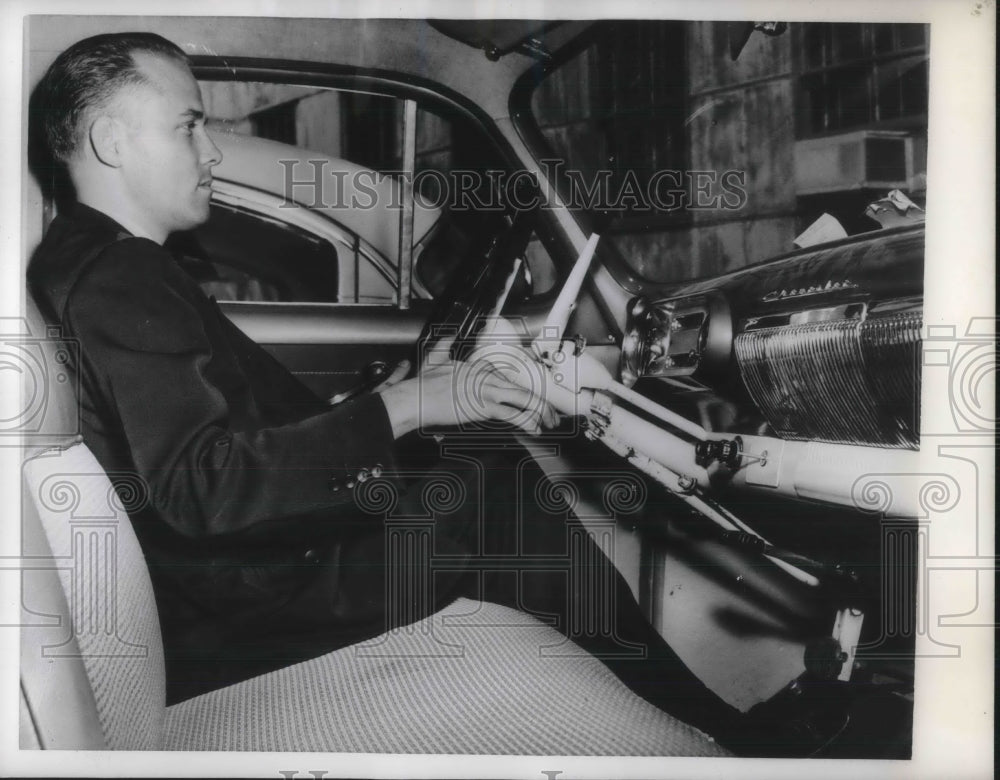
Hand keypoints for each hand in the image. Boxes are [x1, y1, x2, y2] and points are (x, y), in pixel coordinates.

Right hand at [378, 351, 559, 438]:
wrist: (416, 398)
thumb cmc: (423, 386)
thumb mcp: (434, 359)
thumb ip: (444, 348)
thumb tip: (447, 337)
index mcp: (478, 367)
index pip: (508, 378)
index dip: (524, 392)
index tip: (531, 402)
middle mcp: (487, 376)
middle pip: (522, 388)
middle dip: (542, 403)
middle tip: (550, 414)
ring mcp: (487, 391)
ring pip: (524, 399)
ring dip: (541, 412)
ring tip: (548, 422)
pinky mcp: (484, 407)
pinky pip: (513, 414)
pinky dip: (527, 422)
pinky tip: (534, 429)